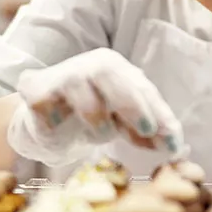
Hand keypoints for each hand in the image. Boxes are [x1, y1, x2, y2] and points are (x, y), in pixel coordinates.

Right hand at [16, 48, 184, 152]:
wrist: (46, 124)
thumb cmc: (92, 118)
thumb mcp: (125, 124)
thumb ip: (149, 131)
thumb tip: (176, 145)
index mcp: (115, 68)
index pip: (140, 87)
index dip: (159, 112)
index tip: (173, 141)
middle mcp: (88, 66)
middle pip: (109, 74)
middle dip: (132, 104)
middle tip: (148, 131)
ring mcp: (61, 77)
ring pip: (80, 89)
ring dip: (96, 117)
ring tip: (101, 135)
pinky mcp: (36, 93)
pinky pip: (47, 106)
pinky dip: (56, 121)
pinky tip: (58, 126)